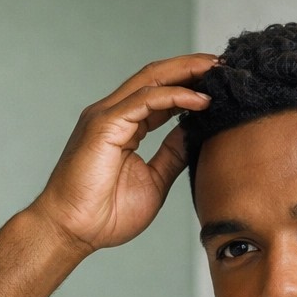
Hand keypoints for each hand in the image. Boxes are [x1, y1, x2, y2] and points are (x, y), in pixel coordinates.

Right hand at [28, 54, 214, 257]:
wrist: (73, 231)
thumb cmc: (105, 214)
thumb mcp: (153, 181)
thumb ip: (171, 155)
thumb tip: (193, 133)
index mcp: (123, 126)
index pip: (160, 94)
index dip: (189, 85)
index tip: (219, 85)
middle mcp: (114, 114)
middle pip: (157, 77)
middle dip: (191, 68)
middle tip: (223, 65)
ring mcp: (107, 116)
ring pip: (152, 80)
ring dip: (187, 73)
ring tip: (217, 72)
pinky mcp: (105, 125)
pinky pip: (145, 101)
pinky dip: (175, 96)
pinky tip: (200, 100)